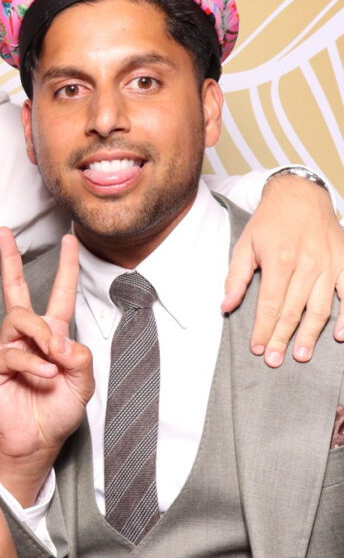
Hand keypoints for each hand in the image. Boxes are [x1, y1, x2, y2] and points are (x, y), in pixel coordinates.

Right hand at [0, 228, 93, 505]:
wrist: (38, 441)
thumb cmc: (58, 411)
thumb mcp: (83, 383)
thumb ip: (79, 356)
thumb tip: (60, 340)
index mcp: (52, 336)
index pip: (60, 295)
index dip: (66, 267)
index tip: (69, 240)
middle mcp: (27, 337)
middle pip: (16, 290)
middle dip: (11, 259)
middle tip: (4, 232)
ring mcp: (8, 348)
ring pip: (20, 319)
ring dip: (41, 333)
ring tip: (54, 356)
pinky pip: (11, 352)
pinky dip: (32, 362)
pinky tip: (45, 374)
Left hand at [222, 174, 343, 366]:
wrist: (301, 196)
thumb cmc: (269, 222)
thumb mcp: (244, 245)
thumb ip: (236, 278)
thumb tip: (226, 307)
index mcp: (279, 260)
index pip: (270, 303)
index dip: (263, 328)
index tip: (256, 348)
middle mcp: (307, 264)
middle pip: (294, 310)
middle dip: (282, 337)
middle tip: (274, 360)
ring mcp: (330, 264)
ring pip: (321, 307)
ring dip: (311, 334)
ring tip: (301, 355)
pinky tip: (339, 336)